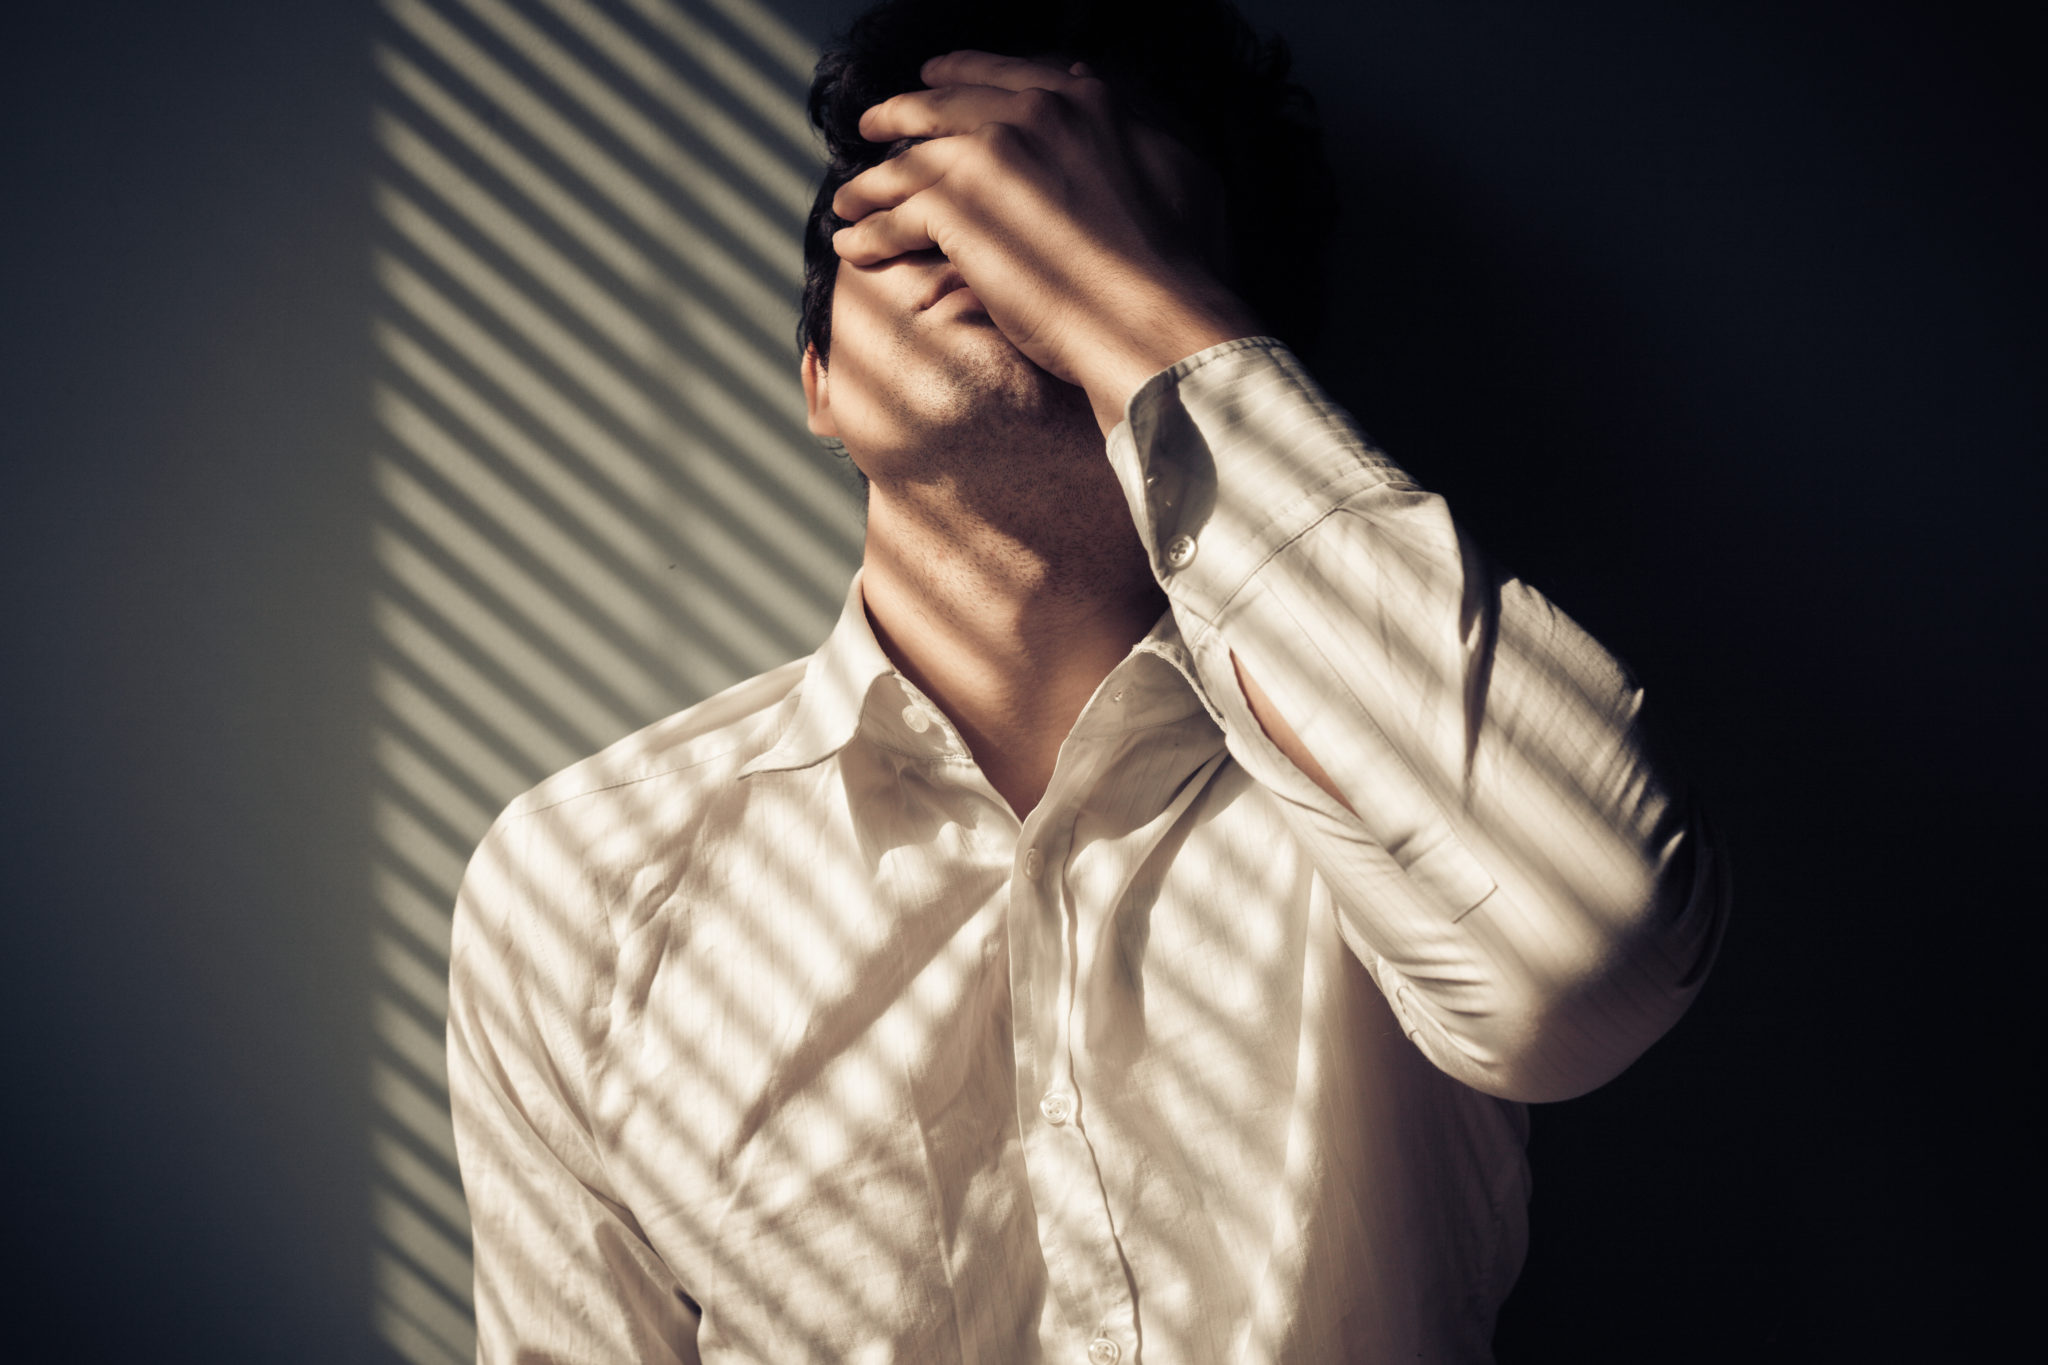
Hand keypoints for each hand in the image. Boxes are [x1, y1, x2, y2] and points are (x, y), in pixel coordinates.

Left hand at [831, 51, 1261, 432]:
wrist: (1155, 315)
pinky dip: (868, 234)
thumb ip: (1133, 130)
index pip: (1006, 76)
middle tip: (875, 125)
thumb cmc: (1184, 262)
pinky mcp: (956, 210)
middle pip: (944, 105)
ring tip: (847, 201)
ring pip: (909, 161)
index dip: (964, 76)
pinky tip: (852, 247)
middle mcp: (1031, 114)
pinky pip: (893, 216)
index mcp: (1084, 101)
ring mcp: (988, 158)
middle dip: (901, 113)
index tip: (937, 80)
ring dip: (871, 183)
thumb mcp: (1179, 169)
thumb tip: (1105, 100)